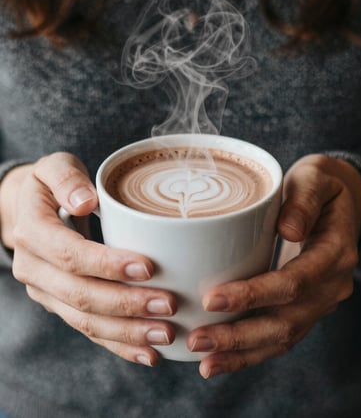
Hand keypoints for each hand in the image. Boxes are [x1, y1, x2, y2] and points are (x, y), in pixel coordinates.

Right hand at [0, 153, 175, 365]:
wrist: (31, 210)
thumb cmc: (52, 184)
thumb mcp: (54, 167)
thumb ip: (67, 179)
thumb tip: (85, 201)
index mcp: (32, 232)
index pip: (70, 255)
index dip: (108, 264)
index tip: (148, 266)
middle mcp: (34, 268)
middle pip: (80, 295)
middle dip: (127, 304)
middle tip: (169, 306)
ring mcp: (46, 291)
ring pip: (85, 321)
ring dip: (127, 332)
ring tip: (165, 334)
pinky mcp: (60, 304)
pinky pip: (88, 331)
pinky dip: (119, 345)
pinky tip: (148, 354)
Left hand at [187, 154, 360, 377]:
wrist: (337, 203)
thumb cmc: (320, 186)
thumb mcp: (316, 178)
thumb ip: (304, 200)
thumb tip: (288, 229)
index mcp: (334, 253)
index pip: (294, 282)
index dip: (254, 294)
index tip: (213, 298)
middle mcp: (330, 286)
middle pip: (286, 322)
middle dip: (240, 336)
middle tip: (198, 339)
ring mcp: (319, 301)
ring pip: (282, 338)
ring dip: (241, 352)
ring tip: (204, 361)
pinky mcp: (304, 308)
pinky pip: (279, 337)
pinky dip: (250, 352)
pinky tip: (220, 359)